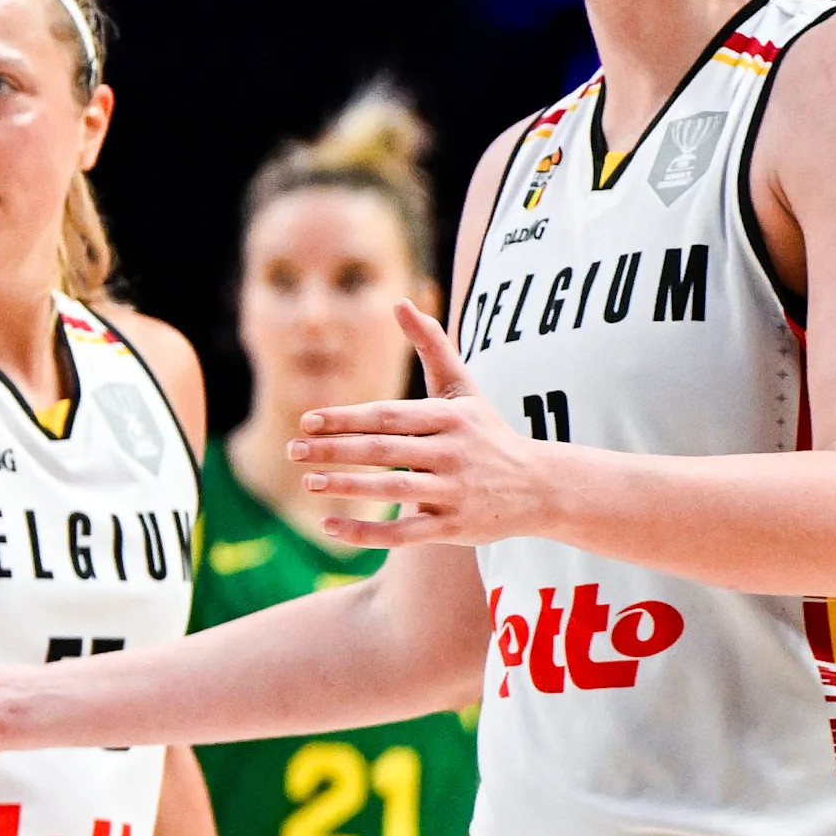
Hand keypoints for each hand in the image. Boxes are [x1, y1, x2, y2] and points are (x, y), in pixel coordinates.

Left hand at [294, 302, 555, 550]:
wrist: (542, 487)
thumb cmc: (489, 432)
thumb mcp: (464, 388)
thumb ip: (432, 345)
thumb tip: (401, 301)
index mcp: (450, 418)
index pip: (389, 417)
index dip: (347, 419)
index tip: (308, 421)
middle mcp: (452, 453)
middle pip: (385, 451)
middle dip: (336, 450)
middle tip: (293, 450)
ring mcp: (454, 492)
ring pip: (393, 491)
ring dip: (347, 487)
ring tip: (309, 481)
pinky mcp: (455, 527)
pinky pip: (404, 533)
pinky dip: (366, 533)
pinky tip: (329, 526)